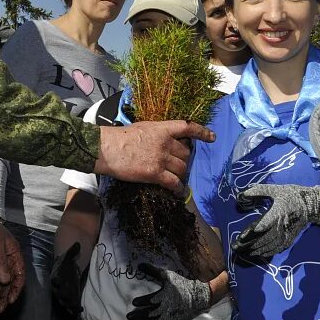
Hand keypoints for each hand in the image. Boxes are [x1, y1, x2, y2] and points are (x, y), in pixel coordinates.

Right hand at [50, 241, 87, 315]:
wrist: (67, 267)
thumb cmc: (68, 260)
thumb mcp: (70, 254)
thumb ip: (73, 251)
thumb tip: (77, 244)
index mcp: (56, 276)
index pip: (55, 279)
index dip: (57, 281)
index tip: (58, 282)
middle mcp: (58, 286)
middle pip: (59, 292)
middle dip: (63, 296)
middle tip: (68, 299)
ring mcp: (63, 292)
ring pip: (65, 300)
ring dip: (69, 304)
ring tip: (74, 308)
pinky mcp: (70, 296)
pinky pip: (72, 303)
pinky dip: (75, 307)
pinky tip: (80, 310)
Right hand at [95, 120, 213, 191]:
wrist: (107, 149)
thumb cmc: (120, 137)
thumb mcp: (142, 128)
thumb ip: (157, 133)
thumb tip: (164, 140)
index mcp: (161, 129)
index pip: (187, 127)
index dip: (202, 132)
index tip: (212, 137)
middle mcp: (165, 143)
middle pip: (186, 153)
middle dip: (184, 160)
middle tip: (178, 165)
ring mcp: (161, 158)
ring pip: (182, 168)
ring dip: (181, 174)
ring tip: (176, 178)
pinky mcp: (155, 173)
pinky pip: (174, 182)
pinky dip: (178, 188)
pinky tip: (177, 191)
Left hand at [127, 263, 211, 319]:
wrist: (196, 297)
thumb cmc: (180, 285)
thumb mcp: (167, 276)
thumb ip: (153, 271)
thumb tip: (139, 265)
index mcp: (164, 296)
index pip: (150, 300)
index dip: (141, 302)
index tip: (134, 302)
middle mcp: (165, 309)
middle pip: (148, 314)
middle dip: (137, 316)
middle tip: (128, 316)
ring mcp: (167, 318)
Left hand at [231, 183, 319, 259]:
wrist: (310, 205)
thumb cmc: (290, 195)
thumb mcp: (274, 189)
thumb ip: (258, 191)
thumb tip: (242, 194)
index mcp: (277, 213)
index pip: (263, 225)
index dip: (251, 232)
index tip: (241, 236)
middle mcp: (282, 225)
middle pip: (264, 238)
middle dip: (250, 244)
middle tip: (237, 247)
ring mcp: (287, 233)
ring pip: (270, 245)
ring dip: (257, 250)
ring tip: (245, 252)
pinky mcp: (290, 238)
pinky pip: (278, 248)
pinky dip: (268, 252)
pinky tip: (259, 254)